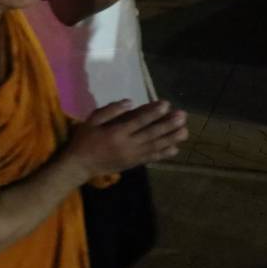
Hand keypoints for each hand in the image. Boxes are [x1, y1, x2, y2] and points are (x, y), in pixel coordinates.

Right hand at [66, 99, 188, 177]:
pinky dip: (164, 154)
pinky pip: (152, 158)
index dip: (153, 113)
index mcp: (116, 132)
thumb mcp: (91, 121)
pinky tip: (175, 148)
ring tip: (185, 131)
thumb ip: (110, 110)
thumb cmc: (85, 139)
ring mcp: (133, 155)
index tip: (166, 104)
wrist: (81, 165)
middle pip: (152, 134)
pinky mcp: (135, 163)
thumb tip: (130, 102)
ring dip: (171, 139)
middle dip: (168, 124)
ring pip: (156, 146)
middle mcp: (128, 144)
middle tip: (182, 116)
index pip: (139, 121)